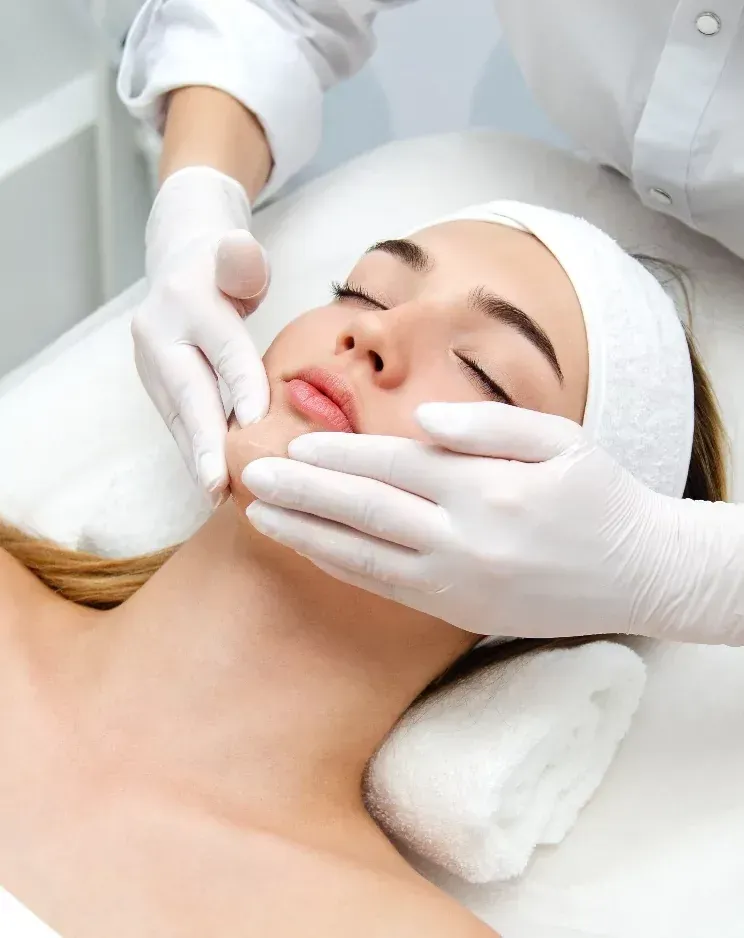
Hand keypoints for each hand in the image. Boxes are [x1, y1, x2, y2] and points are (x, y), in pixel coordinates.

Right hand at [132, 166, 270, 504]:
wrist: (181, 264)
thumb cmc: (226, 267)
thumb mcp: (240, 254)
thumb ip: (243, 259)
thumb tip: (241, 250)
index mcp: (188, 300)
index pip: (222, 350)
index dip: (242, 387)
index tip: (258, 426)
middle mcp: (159, 333)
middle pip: (188, 392)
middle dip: (204, 441)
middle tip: (218, 482)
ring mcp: (149, 361)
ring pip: (177, 414)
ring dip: (196, 457)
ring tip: (215, 493)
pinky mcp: (153, 384)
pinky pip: (176, 420)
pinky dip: (193, 449)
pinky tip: (210, 479)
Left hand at [242, 402, 689, 640]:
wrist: (641, 575)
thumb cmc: (601, 497)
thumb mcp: (562, 440)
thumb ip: (490, 426)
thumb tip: (422, 422)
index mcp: (486, 487)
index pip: (392, 467)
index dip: (337, 456)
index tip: (292, 446)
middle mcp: (462, 538)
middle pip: (363, 510)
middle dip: (301, 493)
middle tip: (251, 477)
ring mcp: (457, 582)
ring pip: (363, 556)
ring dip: (306, 534)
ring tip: (260, 517)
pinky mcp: (457, 610)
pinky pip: (385, 588)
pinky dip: (342, 567)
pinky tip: (310, 550)